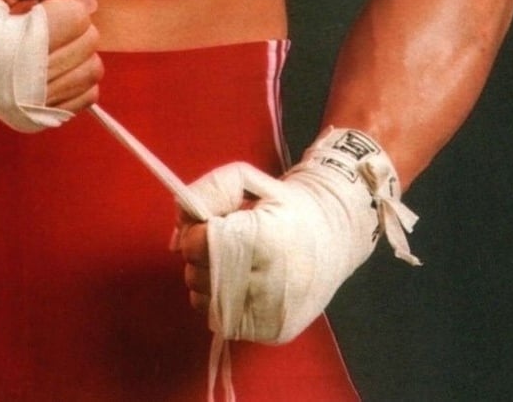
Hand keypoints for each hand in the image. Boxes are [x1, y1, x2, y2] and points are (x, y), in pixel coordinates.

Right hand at [0, 0, 101, 131]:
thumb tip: (87, 1)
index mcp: (5, 50)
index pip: (75, 17)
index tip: (28, 2)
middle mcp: (15, 91)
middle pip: (87, 43)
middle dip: (69, 21)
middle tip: (31, 18)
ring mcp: (25, 111)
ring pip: (91, 69)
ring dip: (73, 46)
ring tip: (36, 39)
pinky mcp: (33, 121)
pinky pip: (87, 94)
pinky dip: (74, 72)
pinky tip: (44, 60)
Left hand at [175, 129, 418, 343]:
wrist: (335, 237)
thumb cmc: (285, 204)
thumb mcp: (247, 179)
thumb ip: (206, 192)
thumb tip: (177, 237)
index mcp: (262, 238)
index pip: (199, 245)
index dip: (194, 233)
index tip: (207, 225)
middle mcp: (268, 281)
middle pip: (198, 275)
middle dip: (199, 257)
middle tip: (222, 244)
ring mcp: (271, 312)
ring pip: (206, 302)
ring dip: (207, 282)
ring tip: (233, 264)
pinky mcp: (274, 332)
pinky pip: (224, 321)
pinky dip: (221, 303)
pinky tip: (241, 285)